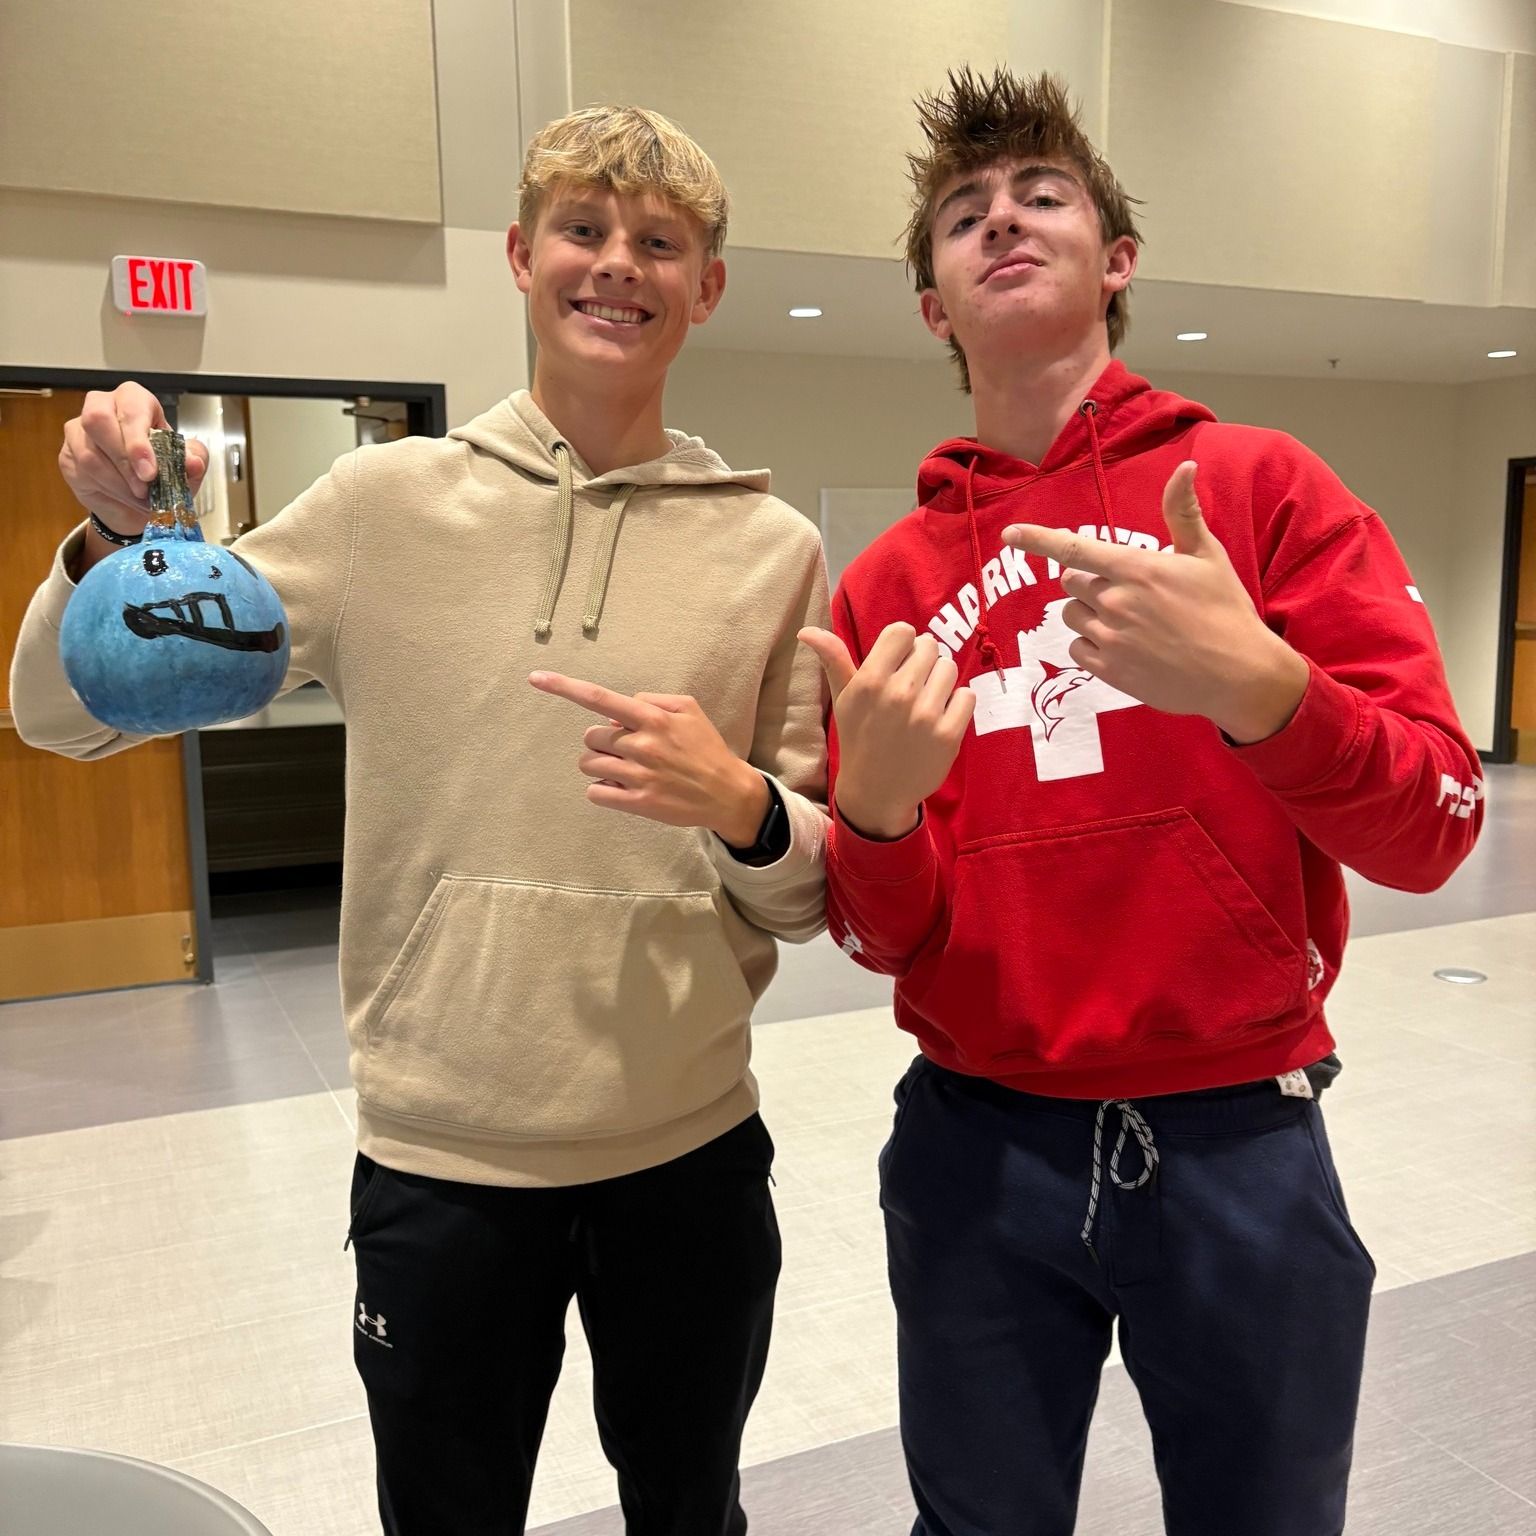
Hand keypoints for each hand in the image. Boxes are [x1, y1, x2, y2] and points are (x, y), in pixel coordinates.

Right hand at [60, 382, 208, 535]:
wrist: (136, 502)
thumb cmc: (161, 473)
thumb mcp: (185, 468)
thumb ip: (194, 461)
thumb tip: (194, 463)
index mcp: (135, 400)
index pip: (131, 407)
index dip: (138, 440)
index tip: (150, 471)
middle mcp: (103, 406)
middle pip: (99, 420)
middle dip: (124, 460)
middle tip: (144, 488)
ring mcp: (79, 429)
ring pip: (90, 452)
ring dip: (119, 482)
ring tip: (141, 498)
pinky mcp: (68, 454)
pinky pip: (81, 470)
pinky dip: (108, 489)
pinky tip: (124, 497)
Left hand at [529, 672, 768, 843]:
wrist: (727, 792)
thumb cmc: (706, 748)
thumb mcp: (688, 708)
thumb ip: (652, 700)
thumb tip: (619, 710)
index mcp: (652, 718)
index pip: (599, 699)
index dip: (564, 687)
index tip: (536, 678)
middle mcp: (642, 744)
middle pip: (590, 737)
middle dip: (601, 742)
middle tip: (624, 749)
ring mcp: (639, 775)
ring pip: (589, 764)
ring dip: (599, 765)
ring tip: (624, 769)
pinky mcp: (638, 803)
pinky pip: (596, 793)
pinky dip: (602, 789)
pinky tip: (621, 787)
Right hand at [798, 622, 974, 839]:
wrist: (876, 791)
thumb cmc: (859, 738)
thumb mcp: (843, 699)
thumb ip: (833, 660)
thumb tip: (807, 630)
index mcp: (869, 681)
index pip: (903, 631)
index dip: (903, 645)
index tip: (898, 663)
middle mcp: (898, 694)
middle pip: (930, 646)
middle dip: (923, 662)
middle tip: (911, 687)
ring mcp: (926, 715)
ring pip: (950, 668)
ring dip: (941, 681)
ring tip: (925, 701)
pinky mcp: (949, 734)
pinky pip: (967, 695)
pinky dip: (957, 703)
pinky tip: (940, 717)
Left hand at [1002, 461, 1308, 744]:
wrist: (1238, 674)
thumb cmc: (1226, 610)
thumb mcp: (1207, 556)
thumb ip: (1183, 512)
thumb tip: (1185, 466)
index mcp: (1136, 569)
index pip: (1074, 548)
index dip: (1037, 539)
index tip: (1009, 534)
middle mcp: (1116, 602)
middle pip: (1071, 581)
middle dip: (1089, 581)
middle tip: (1124, 590)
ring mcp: (1111, 638)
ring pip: (1071, 615)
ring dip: (1088, 612)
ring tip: (1127, 620)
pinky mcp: (1110, 671)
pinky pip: (1077, 649)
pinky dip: (1091, 644)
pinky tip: (1123, 646)